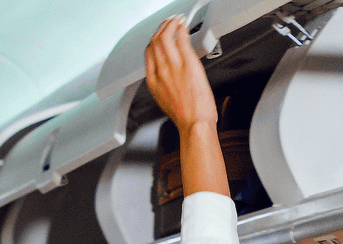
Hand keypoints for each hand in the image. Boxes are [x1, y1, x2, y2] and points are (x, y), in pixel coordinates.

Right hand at [144, 17, 217, 132]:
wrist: (194, 123)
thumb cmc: (184, 116)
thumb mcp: (165, 100)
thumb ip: (164, 84)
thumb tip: (169, 76)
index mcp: (153, 81)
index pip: (148, 53)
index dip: (153, 40)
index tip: (160, 35)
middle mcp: (160, 72)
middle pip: (154, 42)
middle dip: (161, 29)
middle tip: (169, 24)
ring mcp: (173, 67)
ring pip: (165, 37)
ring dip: (170, 25)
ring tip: (176, 21)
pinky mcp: (188, 64)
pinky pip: (181, 40)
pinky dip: (181, 29)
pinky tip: (184, 27)